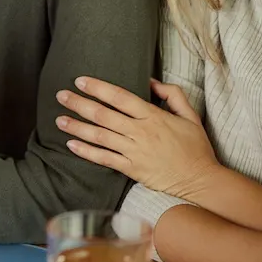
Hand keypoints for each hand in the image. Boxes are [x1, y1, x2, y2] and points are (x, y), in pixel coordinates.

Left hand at [55, 77, 218, 198]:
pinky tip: (71, 145)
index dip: (98, 88)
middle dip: (80, 104)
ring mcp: (135, 152)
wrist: (201, 180)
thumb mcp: (190, 115)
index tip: (80, 81)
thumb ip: (172, 94)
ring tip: (59, 119)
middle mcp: (141, 132)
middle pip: (104, 115)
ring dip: (77, 127)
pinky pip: (104, 159)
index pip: (120, 97)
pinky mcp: (132, 169)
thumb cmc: (196, 147)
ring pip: (100, 136)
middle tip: (61, 96)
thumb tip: (151, 81)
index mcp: (153, 116)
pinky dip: (86, 152)